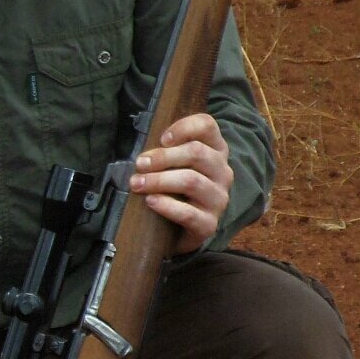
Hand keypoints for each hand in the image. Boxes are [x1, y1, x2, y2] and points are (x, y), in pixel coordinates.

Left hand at [129, 113, 231, 254]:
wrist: (178, 232)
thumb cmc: (173, 191)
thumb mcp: (172, 166)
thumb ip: (164, 152)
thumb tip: (140, 148)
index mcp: (214, 150)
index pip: (207, 126)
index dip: (184, 127)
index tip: (161, 139)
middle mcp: (222, 172)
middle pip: (197, 153)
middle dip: (163, 157)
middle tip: (139, 164)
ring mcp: (218, 198)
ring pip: (191, 181)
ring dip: (159, 180)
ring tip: (137, 183)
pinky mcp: (209, 224)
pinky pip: (188, 213)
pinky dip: (166, 206)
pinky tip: (150, 202)